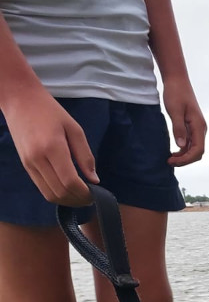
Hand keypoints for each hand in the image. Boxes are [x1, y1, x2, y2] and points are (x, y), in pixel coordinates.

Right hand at [3, 90, 96, 204]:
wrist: (20, 100)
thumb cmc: (50, 111)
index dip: (84, 193)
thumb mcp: (74, 129)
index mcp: (52, 147)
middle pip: (60, 192)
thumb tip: (94, 180)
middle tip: (90, 198)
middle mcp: (38, 159)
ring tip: (80, 197)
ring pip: (50, 195)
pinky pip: (42, 188)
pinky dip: (57, 194)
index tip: (95, 194)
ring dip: (67, 201)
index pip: (70, 182)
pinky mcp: (25, 166)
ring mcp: (29, 164)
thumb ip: (85, 155)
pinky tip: (67, 190)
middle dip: (78, 200)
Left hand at [162, 77, 205, 165]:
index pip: (197, 150)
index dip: (186, 159)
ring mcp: (197, 127)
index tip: (172, 161)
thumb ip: (179, 129)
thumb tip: (181, 146)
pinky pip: (190, 142)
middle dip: (185, 160)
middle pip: (198, 152)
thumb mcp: (175, 111)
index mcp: (199, 125)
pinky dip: (183, 149)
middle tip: (169, 161)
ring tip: (170, 158)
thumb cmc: (175, 93)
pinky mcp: (192, 125)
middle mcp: (200, 128)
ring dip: (184, 156)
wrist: (177, 79)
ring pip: (194, 148)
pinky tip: (174, 151)